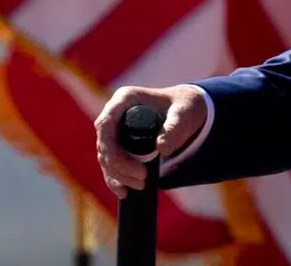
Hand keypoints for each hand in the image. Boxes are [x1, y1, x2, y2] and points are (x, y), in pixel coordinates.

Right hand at [94, 84, 206, 198]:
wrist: (186, 109)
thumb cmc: (184, 106)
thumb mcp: (184, 113)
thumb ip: (175, 127)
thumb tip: (163, 149)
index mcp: (125, 98)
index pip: (105, 125)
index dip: (112, 150)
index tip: (135, 168)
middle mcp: (114, 112)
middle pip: (104, 145)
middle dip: (119, 167)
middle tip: (143, 179)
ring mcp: (114, 128)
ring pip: (105, 157)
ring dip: (118, 175)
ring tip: (141, 185)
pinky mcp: (118, 142)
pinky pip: (110, 163)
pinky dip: (115, 178)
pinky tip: (124, 192)